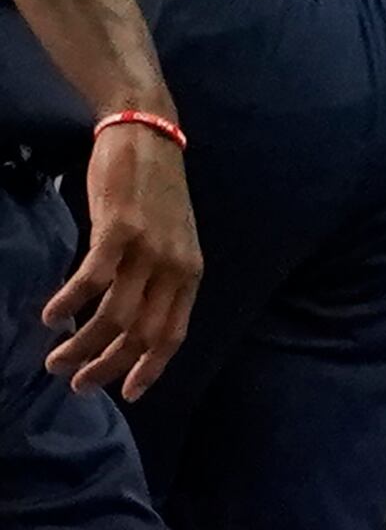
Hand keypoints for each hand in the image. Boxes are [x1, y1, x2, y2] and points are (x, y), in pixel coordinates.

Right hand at [44, 123, 199, 397]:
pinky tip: (51, 315)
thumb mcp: (170, 240)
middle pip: (142, 335)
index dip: (148, 369)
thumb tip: (129, 322)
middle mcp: (174, 266)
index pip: (173, 335)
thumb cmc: (153, 192)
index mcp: (189, 272)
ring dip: (81, 344)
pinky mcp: (120, 230)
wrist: (149, 135)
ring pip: (114, 316)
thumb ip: (157, 278)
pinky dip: (70, 303)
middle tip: (76, 384)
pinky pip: (92, 279)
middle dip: (107, 366)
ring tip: (55, 358)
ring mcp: (148, 249)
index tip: (126, 395)